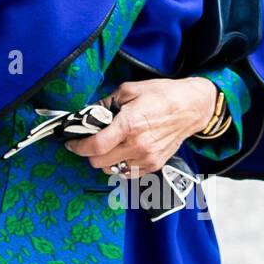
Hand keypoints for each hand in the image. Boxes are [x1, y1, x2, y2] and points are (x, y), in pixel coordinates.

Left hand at [63, 76, 217, 175]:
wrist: (192, 107)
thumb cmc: (162, 95)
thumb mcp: (129, 90)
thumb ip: (105, 104)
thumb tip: (88, 113)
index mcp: (129, 125)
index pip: (96, 146)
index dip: (78, 147)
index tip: (71, 143)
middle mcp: (137, 145)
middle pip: (99, 162)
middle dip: (89, 153)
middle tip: (89, 142)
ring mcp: (147, 158)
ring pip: (112, 171)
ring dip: (104, 160)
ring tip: (108, 146)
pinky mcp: (155, 165)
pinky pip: (128, 173)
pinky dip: (120, 166)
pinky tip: (122, 152)